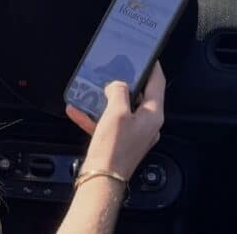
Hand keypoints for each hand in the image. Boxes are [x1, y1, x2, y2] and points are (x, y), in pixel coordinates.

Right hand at [66, 63, 165, 179]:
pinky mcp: (120, 141)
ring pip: (121, 109)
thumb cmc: (113, 148)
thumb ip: (119, 91)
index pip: (157, 83)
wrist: (100, 179)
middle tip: (113, 71)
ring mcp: (134, 134)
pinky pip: (109, 122)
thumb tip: (117, 84)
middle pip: (139, 96)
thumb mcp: (116, 112)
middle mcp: (147, 125)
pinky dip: (96, 115)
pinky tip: (79, 110)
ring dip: (104, 99)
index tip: (147, 56)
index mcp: (153, 115)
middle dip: (123, 83)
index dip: (152, 67)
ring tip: (91, 90)